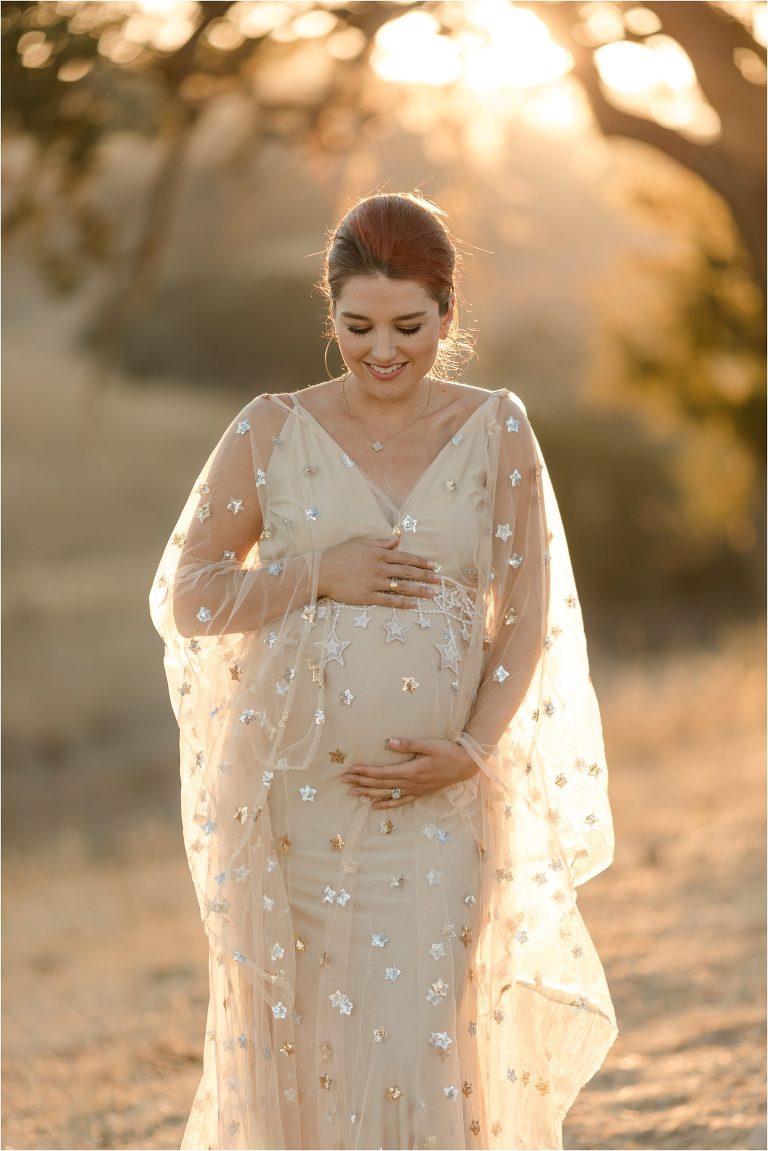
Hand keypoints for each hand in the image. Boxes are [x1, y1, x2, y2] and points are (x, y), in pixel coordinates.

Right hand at [317, 536, 439, 606]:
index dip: (422, 562)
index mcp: (378, 553)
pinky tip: (414, 605)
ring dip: (419, 591)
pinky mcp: (367, 596)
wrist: (320, 571)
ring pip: (401, 587)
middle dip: (426, 576)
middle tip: (439, 581)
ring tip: (432, 594)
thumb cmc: (339, 555)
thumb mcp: (360, 543)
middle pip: (408, 572)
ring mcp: (374, 582)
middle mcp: (379, 567)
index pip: (405, 557)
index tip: (434, 566)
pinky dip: (402, 603)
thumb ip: (380, 543)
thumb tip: (397, 539)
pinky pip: (388, 600)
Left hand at [340, 736, 478, 808]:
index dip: (365, 771)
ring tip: (353, 792)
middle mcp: (410, 783)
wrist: (465, 766)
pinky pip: (400, 801)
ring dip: (368, 793)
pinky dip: (386, 804)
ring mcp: (415, 790)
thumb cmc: (448, 752)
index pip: (382, 773)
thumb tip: (389, 743)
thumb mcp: (430, 744)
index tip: (351, 769)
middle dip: (361, 782)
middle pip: (380, 784)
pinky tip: (374, 806)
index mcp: (411, 771)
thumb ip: (409, 744)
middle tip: (344, 780)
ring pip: (387, 794)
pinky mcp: (419, 793)